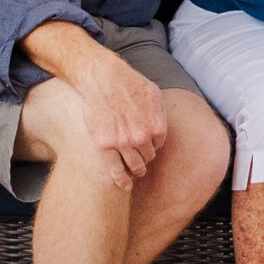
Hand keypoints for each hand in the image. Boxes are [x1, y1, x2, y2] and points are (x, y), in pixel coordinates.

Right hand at [69, 39, 168, 185]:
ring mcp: (123, 142)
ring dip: (136, 171)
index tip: (145, 147)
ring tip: (134, 173)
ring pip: (135, 166)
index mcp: (157, 125)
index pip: (158, 146)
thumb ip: (160, 114)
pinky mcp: (105, 145)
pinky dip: (121, 180)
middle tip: (140, 161)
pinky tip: (124, 185)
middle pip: (147, 158)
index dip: (151, 146)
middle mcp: (142, 137)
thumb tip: (161, 128)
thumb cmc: (129, 82)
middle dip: (144, 159)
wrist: (103, 77)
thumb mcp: (155, 94)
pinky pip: (116, 170)